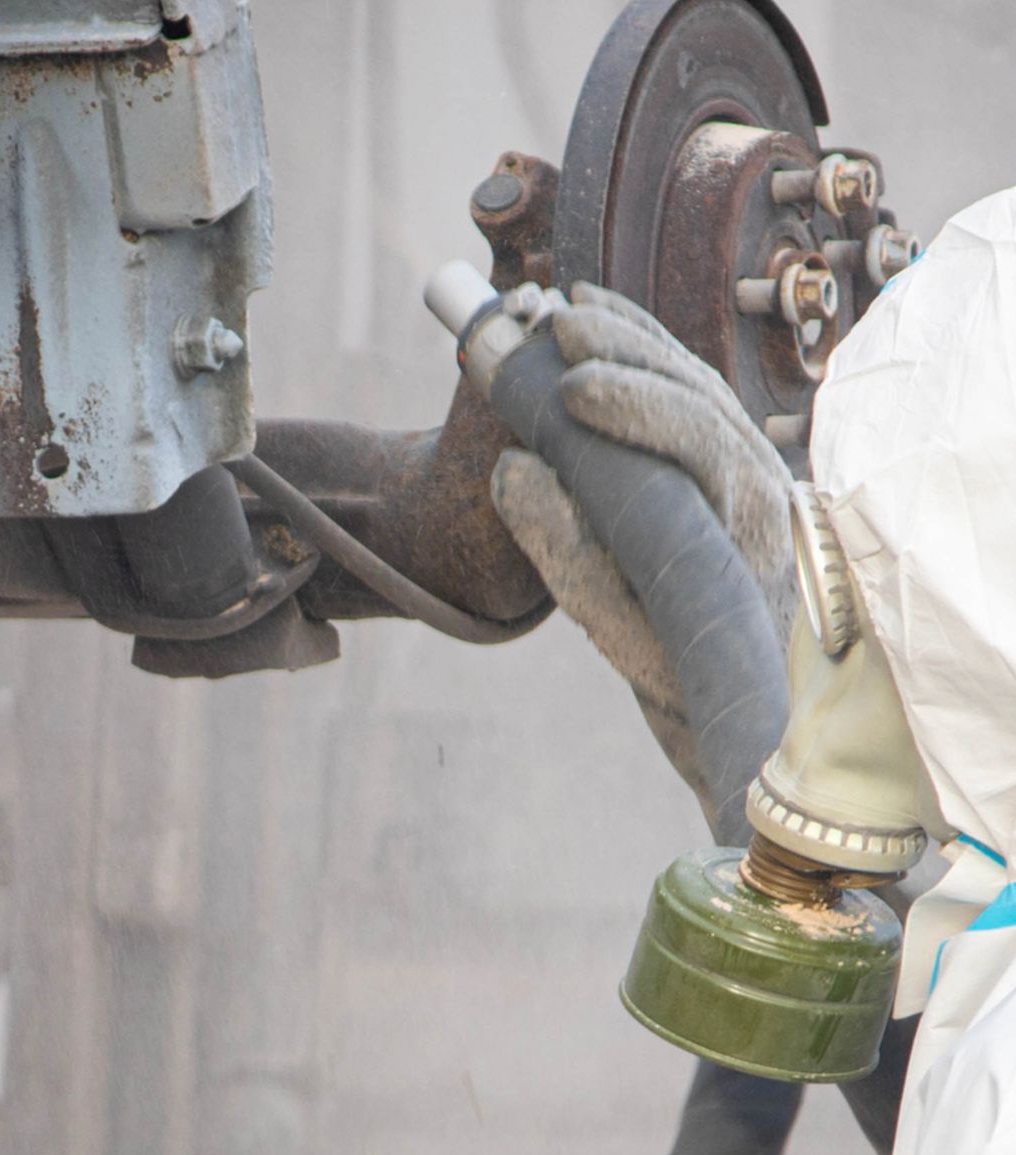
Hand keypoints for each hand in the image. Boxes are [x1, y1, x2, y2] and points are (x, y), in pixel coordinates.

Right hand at [492, 283, 795, 808]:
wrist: (756, 719)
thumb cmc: (691, 690)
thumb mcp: (624, 640)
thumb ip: (573, 559)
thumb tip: (515, 471)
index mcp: (747, 533)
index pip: (700, 440)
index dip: (636, 406)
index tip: (570, 392)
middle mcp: (762, 491)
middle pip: (700, 395)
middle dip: (628, 354)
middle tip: (557, 327)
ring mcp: (752, 475)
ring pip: (698, 387)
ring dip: (633, 344)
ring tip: (568, 314)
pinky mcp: (730, 471)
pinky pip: (691, 398)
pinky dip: (645, 358)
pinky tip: (599, 326)